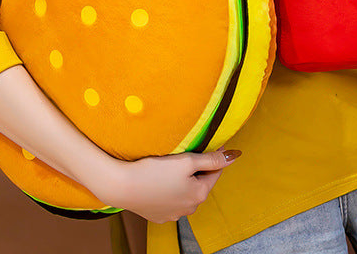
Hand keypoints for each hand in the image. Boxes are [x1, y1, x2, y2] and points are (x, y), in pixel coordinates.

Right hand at [90, 148, 240, 222]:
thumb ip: (211, 158)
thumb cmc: (154, 171)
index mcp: (200, 194)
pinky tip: (159, 179)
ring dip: (183, 180)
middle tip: (184, 154)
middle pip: (200, 182)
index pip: (215, 171)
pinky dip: (169, 189)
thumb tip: (234, 156)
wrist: (122, 186)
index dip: (213, 155)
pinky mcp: (159, 215)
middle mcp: (189, 209)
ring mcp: (173, 214)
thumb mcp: (187, 161)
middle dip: (197, 168)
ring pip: (185, 192)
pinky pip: (170, 199)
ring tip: (170, 166)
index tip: (207, 142)